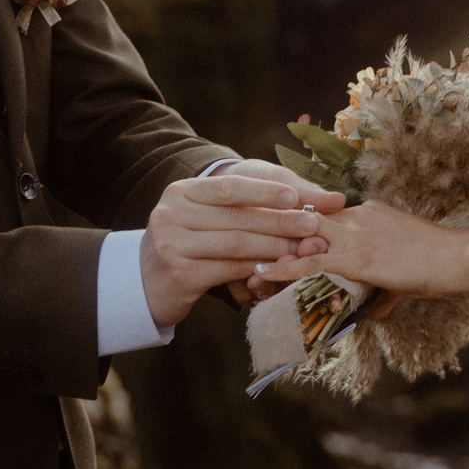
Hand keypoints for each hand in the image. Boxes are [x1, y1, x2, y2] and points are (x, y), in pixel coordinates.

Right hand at [140, 169, 344, 327]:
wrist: (146, 281)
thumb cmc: (190, 242)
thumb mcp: (210, 215)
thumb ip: (254, 203)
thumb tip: (323, 197)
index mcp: (182, 192)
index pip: (230, 187)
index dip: (266, 192)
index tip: (298, 197)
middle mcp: (172, 214)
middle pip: (238, 216)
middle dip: (280, 221)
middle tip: (313, 226)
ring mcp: (173, 245)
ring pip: (237, 244)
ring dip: (275, 247)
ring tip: (303, 249)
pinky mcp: (180, 274)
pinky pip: (230, 269)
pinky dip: (258, 269)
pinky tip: (279, 269)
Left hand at [257, 201, 468, 297]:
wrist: (456, 258)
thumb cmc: (437, 263)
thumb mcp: (402, 273)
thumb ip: (381, 291)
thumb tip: (370, 314)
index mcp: (366, 212)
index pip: (321, 213)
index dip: (296, 225)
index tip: (274, 235)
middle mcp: (356, 215)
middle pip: (304, 218)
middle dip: (277, 231)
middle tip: (250, 245)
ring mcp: (356, 234)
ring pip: (302, 236)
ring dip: (274, 248)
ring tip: (244, 260)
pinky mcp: (357, 256)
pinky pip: (312, 261)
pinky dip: (285, 267)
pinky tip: (263, 274)